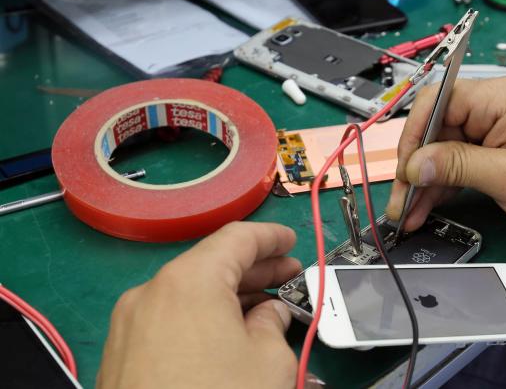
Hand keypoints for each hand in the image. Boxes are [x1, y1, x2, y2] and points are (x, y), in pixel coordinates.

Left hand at [98, 222, 303, 388]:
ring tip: (265, 312)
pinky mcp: (121, 356)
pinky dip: (202, 320)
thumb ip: (273, 324)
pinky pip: (169, 322)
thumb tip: (269, 316)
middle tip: (289, 278)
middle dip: (254, 270)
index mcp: (189, 280)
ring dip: (228, 298)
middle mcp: (151, 292)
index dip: (270, 237)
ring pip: (188, 296)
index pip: (236, 238)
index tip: (292, 241)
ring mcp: (129, 325)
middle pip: (210, 265)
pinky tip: (228, 338)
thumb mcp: (267, 361)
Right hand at [385, 77, 505, 232]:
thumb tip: (415, 164)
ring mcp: (494, 126)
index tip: (403, 170)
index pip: (438, 100)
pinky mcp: (495, 146)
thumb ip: (459, 166)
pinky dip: (444, 183)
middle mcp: (493, 105)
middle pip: (437, 128)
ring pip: (444, 148)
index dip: (414, 134)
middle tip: (400, 202)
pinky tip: (427, 207)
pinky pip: (459, 159)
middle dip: (416, 166)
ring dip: (426, 181)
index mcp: (499, 98)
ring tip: (409, 214)